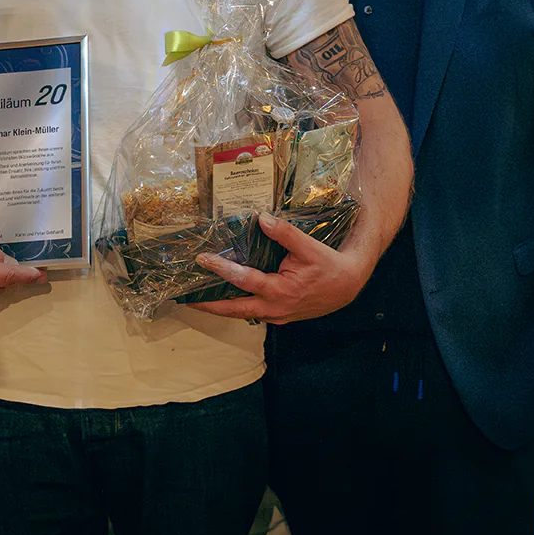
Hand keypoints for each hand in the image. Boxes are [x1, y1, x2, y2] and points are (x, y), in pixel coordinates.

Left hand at [188, 213, 370, 323]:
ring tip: (198, 300)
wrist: (347, 286)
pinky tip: (224, 298)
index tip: (202, 259)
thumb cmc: (329, 265)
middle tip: (186, 298)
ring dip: (220, 308)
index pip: (243, 280)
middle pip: (234, 309)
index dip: (221, 269)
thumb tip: (262, 218)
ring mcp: (277, 315)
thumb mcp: (309, 246)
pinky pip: (252, 313)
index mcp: (280, 291)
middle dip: (209, 305)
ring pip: (242, 314)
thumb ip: (285, 233)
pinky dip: (235, 307)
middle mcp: (275, 308)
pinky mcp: (279, 316)